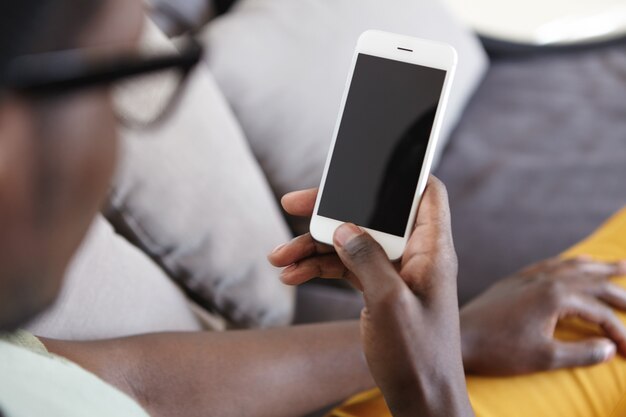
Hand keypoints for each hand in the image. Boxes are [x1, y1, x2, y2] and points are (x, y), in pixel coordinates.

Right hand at [270, 178, 473, 416]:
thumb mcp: (389, 304)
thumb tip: (344, 225)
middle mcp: (413, 254)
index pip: (425, 192)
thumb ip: (367, 258)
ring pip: (352, 241)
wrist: (420, 399)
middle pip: (372, 213)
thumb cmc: (417, 356)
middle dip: (332, 210)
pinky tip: (291, 276)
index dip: (400, 173)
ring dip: (314, 246)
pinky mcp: (378, 288)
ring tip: (278, 258)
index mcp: (431, 250)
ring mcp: (394, 271)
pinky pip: (345, 267)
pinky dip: (319, 268)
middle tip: (294, 204)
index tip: (362, 166)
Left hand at [461, 256, 625, 374]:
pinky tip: (575, 263)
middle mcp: (544, 280)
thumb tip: (608, 348)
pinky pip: (549, 265)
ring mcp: (528, 277)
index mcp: (555, 296)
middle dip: (618, 290)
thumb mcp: (544, 357)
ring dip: (597, 267)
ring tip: (620, 265)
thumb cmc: (499, 350)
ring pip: (572, 267)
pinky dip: (568, 263)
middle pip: (592, 280)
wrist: (460, 337)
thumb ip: (581, 353)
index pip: (600, 311)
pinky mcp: (515, 280)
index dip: (619, 331)